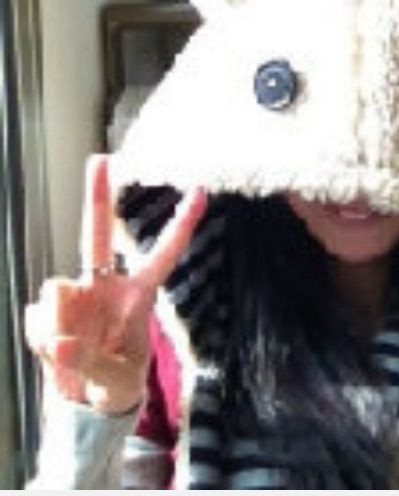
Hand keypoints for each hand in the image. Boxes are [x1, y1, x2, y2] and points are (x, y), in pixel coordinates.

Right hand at [24, 154, 206, 413]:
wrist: (86, 400)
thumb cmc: (117, 381)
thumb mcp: (115, 381)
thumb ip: (89, 363)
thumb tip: (59, 340)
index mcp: (138, 295)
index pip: (164, 255)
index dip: (182, 225)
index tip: (201, 190)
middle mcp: (106, 286)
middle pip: (98, 235)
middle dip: (98, 197)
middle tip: (101, 159)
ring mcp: (76, 295)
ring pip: (58, 290)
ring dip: (59, 325)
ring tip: (72, 354)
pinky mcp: (49, 310)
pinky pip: (37, 319)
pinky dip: (42, 342)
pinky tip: (56, 353)